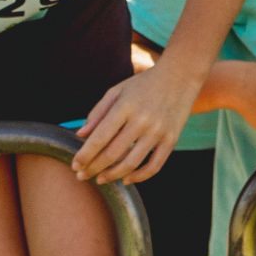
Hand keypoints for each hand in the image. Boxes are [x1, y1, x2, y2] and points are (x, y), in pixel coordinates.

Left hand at [74, 63, 198, 183]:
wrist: (180, 76)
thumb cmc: (143, 84)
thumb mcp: (117, 91)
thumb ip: (98, 112)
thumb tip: (80, 135)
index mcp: (125, 107)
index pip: (100, 137)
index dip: (85, 155)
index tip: (75, 165)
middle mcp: (142, 120)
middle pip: (113, 153)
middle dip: (93, 168)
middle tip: (82, 176)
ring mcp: (158, 132)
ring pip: (131, 163)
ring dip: (112, 175)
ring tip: (101, 179)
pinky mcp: (171, 140)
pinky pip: (154, 166)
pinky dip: (139, 177)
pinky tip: (127, 179)